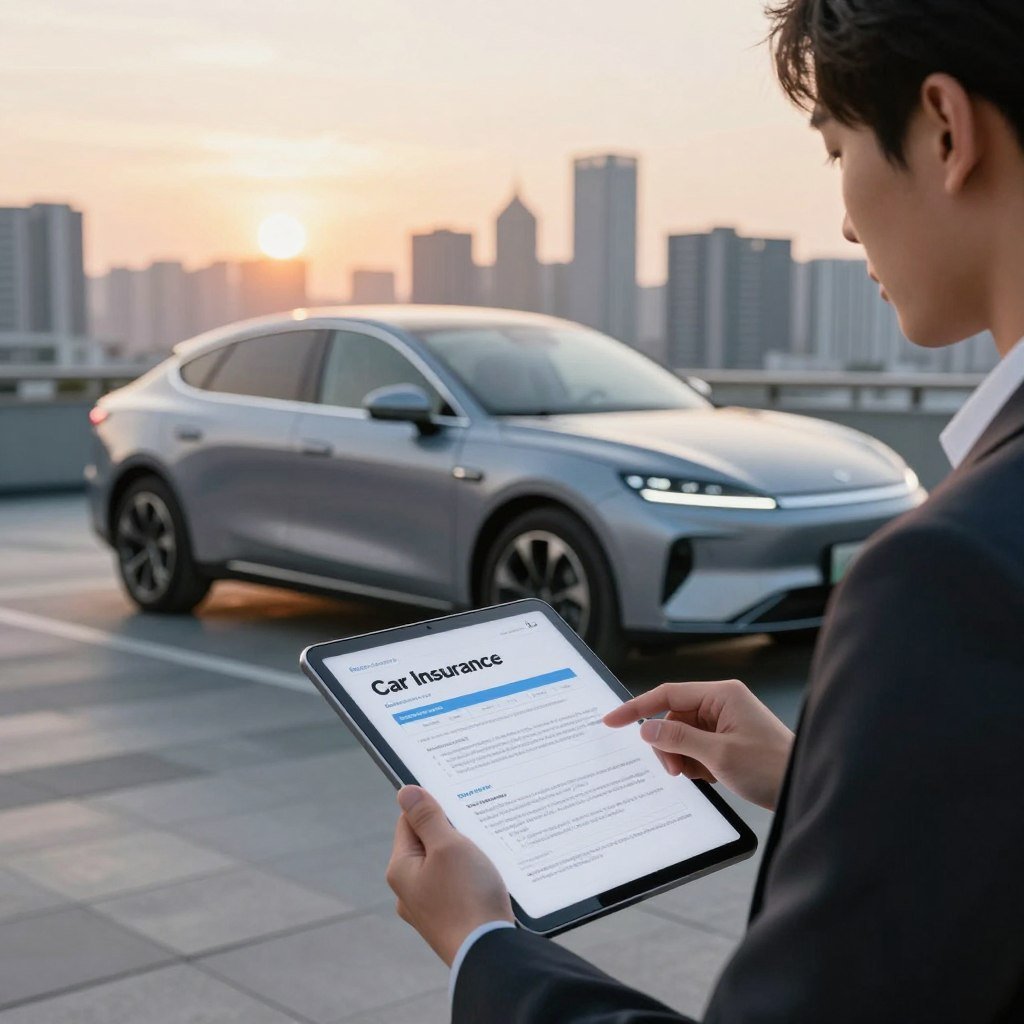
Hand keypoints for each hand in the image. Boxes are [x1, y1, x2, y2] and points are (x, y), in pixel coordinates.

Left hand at [386, 785, 514, 964]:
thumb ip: (427, 817)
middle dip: (451, 835)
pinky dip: (470, 880)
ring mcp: (428, 908)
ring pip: (445, 866)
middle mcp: (408, 890)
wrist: (490, 953)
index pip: (409, 821)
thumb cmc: (468, 897)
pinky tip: (485, 883)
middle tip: (474, 836)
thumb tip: (405, 792)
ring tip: (483, 863)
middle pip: (428, 843)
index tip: (457, 809)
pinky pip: (456, 887)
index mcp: (400, 869)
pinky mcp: (448, 920)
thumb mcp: (448, 846)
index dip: (433, 809)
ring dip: (464, 857)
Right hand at [603, 679, 794, 809]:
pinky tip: (712, 776)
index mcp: (722, 695)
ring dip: (683, 757)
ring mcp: (727, 721)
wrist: (804, 787)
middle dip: (669, 745)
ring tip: (700, 775)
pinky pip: (698, 746)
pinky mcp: (730, 739)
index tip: (612, 721)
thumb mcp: (718, 756)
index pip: (668, 694)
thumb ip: (678, 738)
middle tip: (676, 770)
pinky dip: (697, 763)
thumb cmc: (772, 767)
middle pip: (674, 716)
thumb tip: (647, 729)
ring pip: (684, 734)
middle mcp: (723, 703)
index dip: (637, 708)